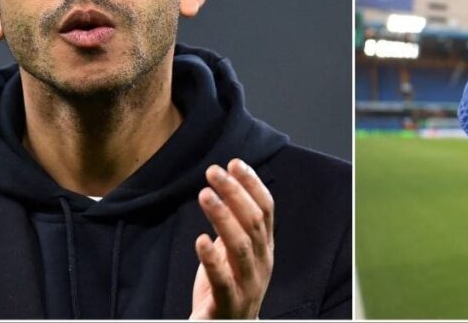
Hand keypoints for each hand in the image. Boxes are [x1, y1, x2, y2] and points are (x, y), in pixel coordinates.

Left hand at [190, 159, 273, 319]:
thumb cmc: (227, 288)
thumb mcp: (234, 252)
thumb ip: (234, 224)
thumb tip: (226, 185)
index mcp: (265, 248)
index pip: (266, 209)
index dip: (252, 184)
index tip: (234, 163)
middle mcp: (262, 263)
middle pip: (254, 222)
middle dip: (235, 193)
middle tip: (213, 172)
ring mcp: (248, 285)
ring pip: (241, 246)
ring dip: (224, 217)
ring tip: (205, 195)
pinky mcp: (229, 304)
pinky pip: (223, 280)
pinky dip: (212, 259)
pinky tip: (200, 240)